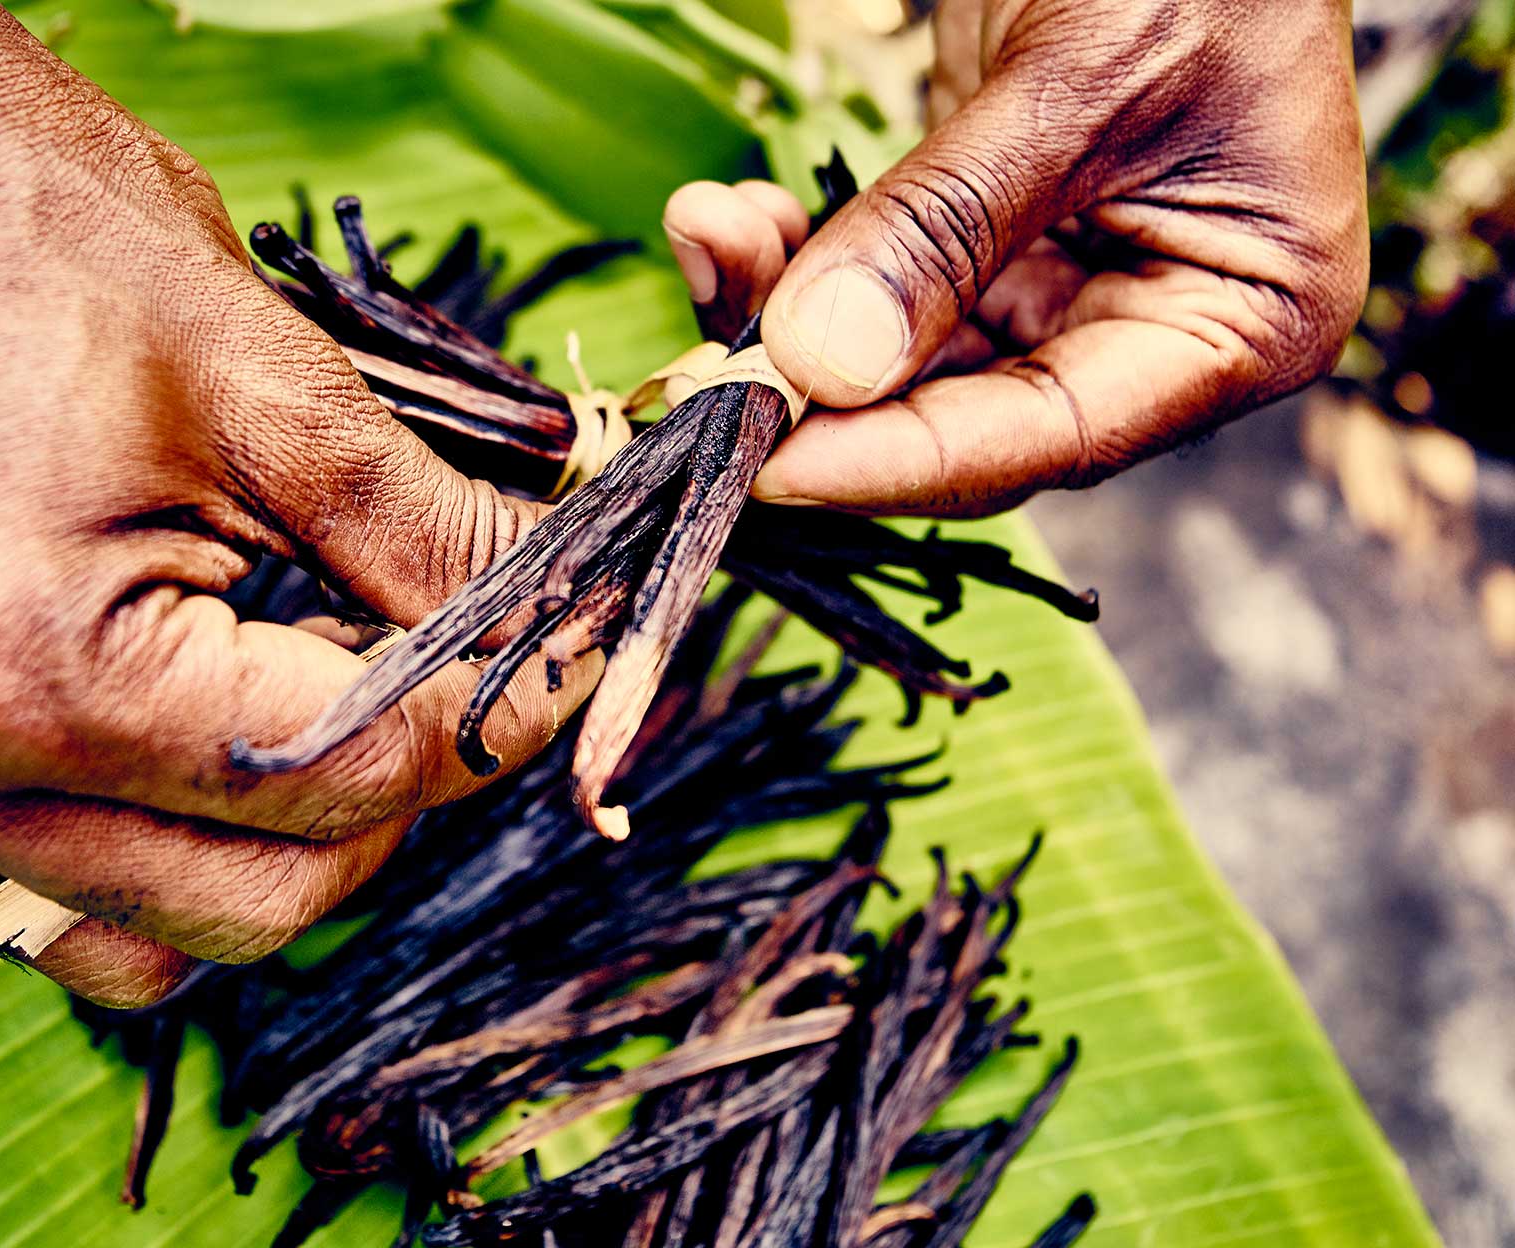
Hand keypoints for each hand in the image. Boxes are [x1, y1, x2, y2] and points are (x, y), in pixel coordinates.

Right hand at [0, 0, 595, 1004]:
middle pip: (252, 906)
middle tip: (432, 679)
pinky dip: (140, 861)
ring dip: (261, 856)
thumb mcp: (276, 390)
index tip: (549, 653)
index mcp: (32, 675)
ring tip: (305, 709)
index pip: (337, 782)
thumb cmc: (41, 244)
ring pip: (143, 947)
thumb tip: (555, 635)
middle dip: (380, 802)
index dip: (481, 717)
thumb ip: (434, 548)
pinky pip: (31, 911)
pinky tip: (185, 743)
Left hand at [663, 0, 1368, 514]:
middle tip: (702, 371)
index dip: (899, 462)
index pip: (1049, 438)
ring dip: (785, 315)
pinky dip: (798, 260)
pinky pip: (877, 286)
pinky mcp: (988, 234)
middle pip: (959, 417)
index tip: (769, 465)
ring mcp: (1066, 282)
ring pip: (897, 361)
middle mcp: (1151, 328)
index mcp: (1244, 323)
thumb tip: (817, 362)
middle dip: (820, 387)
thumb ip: (945, 227)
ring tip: (714, 231)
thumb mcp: (1075, 83)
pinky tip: (735, 217)